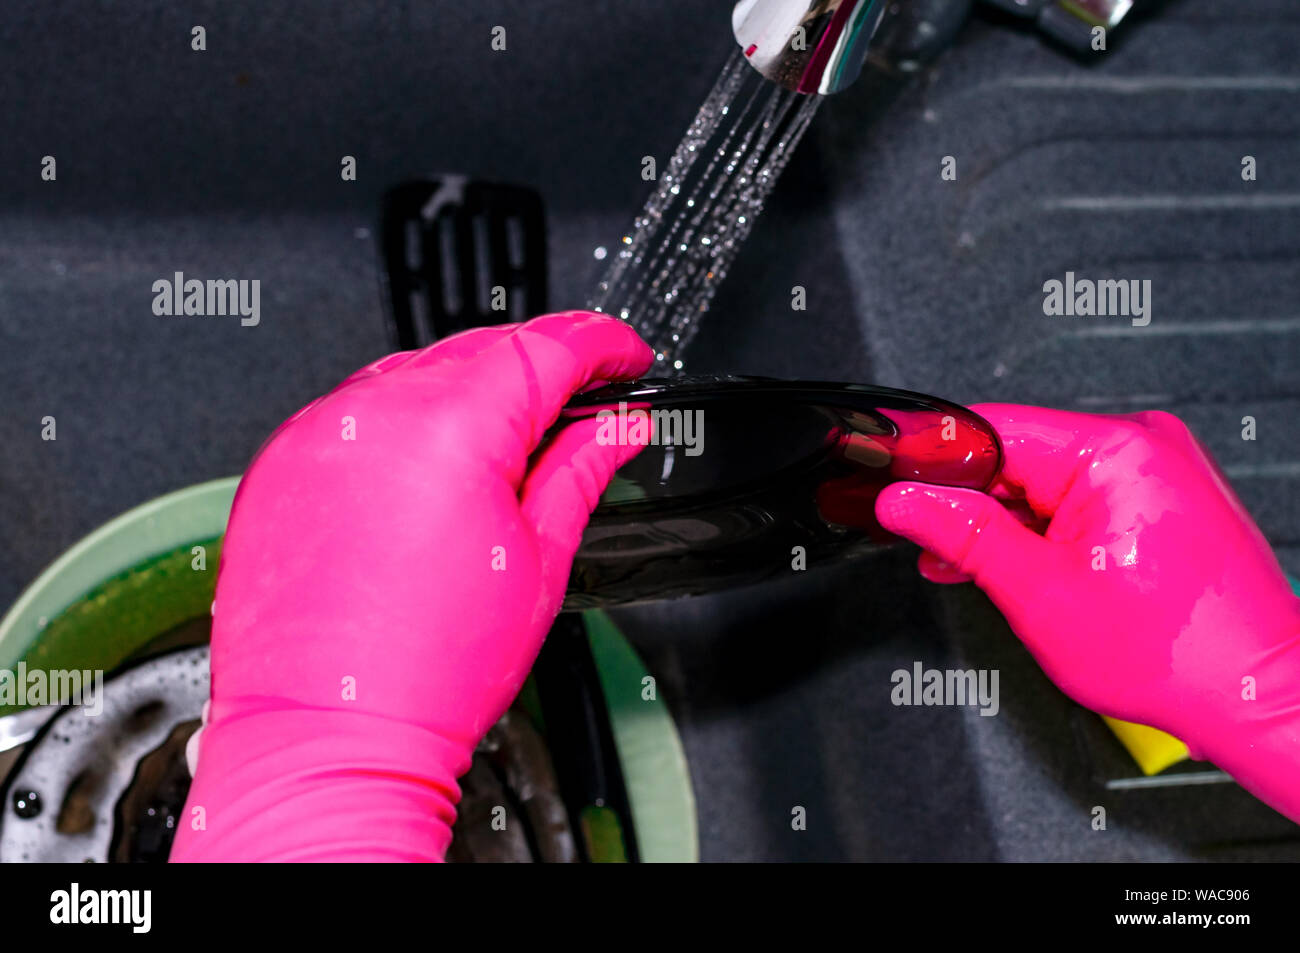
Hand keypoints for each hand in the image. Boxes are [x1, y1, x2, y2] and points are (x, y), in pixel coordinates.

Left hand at [171, 312, 652, 860]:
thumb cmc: (425, 671)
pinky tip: (433, 478)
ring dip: (472, 394)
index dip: (602, 345)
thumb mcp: (539, 563)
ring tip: (503, 460)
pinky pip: (361, 412)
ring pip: (417, 374)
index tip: (624, 358)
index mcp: (451, 428)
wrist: (325, 738)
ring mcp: (320, 434)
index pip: (547, 345)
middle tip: (580, 412)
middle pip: (482, 349)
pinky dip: (408, 424)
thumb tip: (617, 429)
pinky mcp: (282, 462)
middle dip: (541, 369)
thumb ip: (582, 472)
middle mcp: (375, 413)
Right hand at [875, 404, 1299, 820]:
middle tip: (939, 550)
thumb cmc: (1173, 654)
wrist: (1252, 693)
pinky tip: (1020, 564)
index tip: (895, 492)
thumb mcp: (1039, 594)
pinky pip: (1076, 494)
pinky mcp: (1158, 494)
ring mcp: (1155, 467)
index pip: (988, 429)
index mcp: (1114, 451)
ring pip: (1041, 478)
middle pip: (1014, 454)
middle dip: (969, 505)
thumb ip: (963, 536)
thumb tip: (905, 501)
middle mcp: (1141, 444)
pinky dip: (1041, 529)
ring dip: (1004, 523)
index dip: (932, 464)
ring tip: (986, 572)